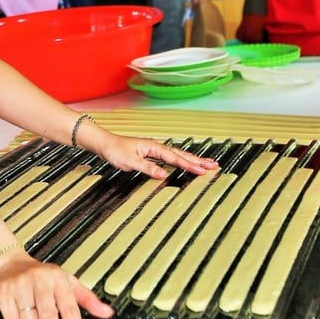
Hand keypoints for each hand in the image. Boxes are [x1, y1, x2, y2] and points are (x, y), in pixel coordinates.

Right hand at [0, 249, 112, 318]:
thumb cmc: (42, 276)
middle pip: (48, 316)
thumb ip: (88, 299)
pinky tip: (20, 315)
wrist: (10, 263)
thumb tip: (107, 312)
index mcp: (58, 279)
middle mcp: (40, 280)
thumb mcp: (68, 282)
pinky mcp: (4, 292)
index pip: (70, 308)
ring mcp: (21, 285)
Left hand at [96, 133, 218, 179]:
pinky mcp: (151, 154)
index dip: (189, 165)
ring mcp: (155, 150)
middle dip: (198, 160)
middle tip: (214, 165)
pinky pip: (171, 157)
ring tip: (206, 164)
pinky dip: (181, 160)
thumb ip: (148, 168)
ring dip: (192, 160)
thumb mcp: (130, 162)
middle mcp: (157, 147)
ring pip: (178, 155)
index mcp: (154, 147)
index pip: (175, 158)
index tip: (202, 171)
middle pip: (182, 154)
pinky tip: (185, 163)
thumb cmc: (115, 150)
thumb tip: (164, 175)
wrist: (105, 143)